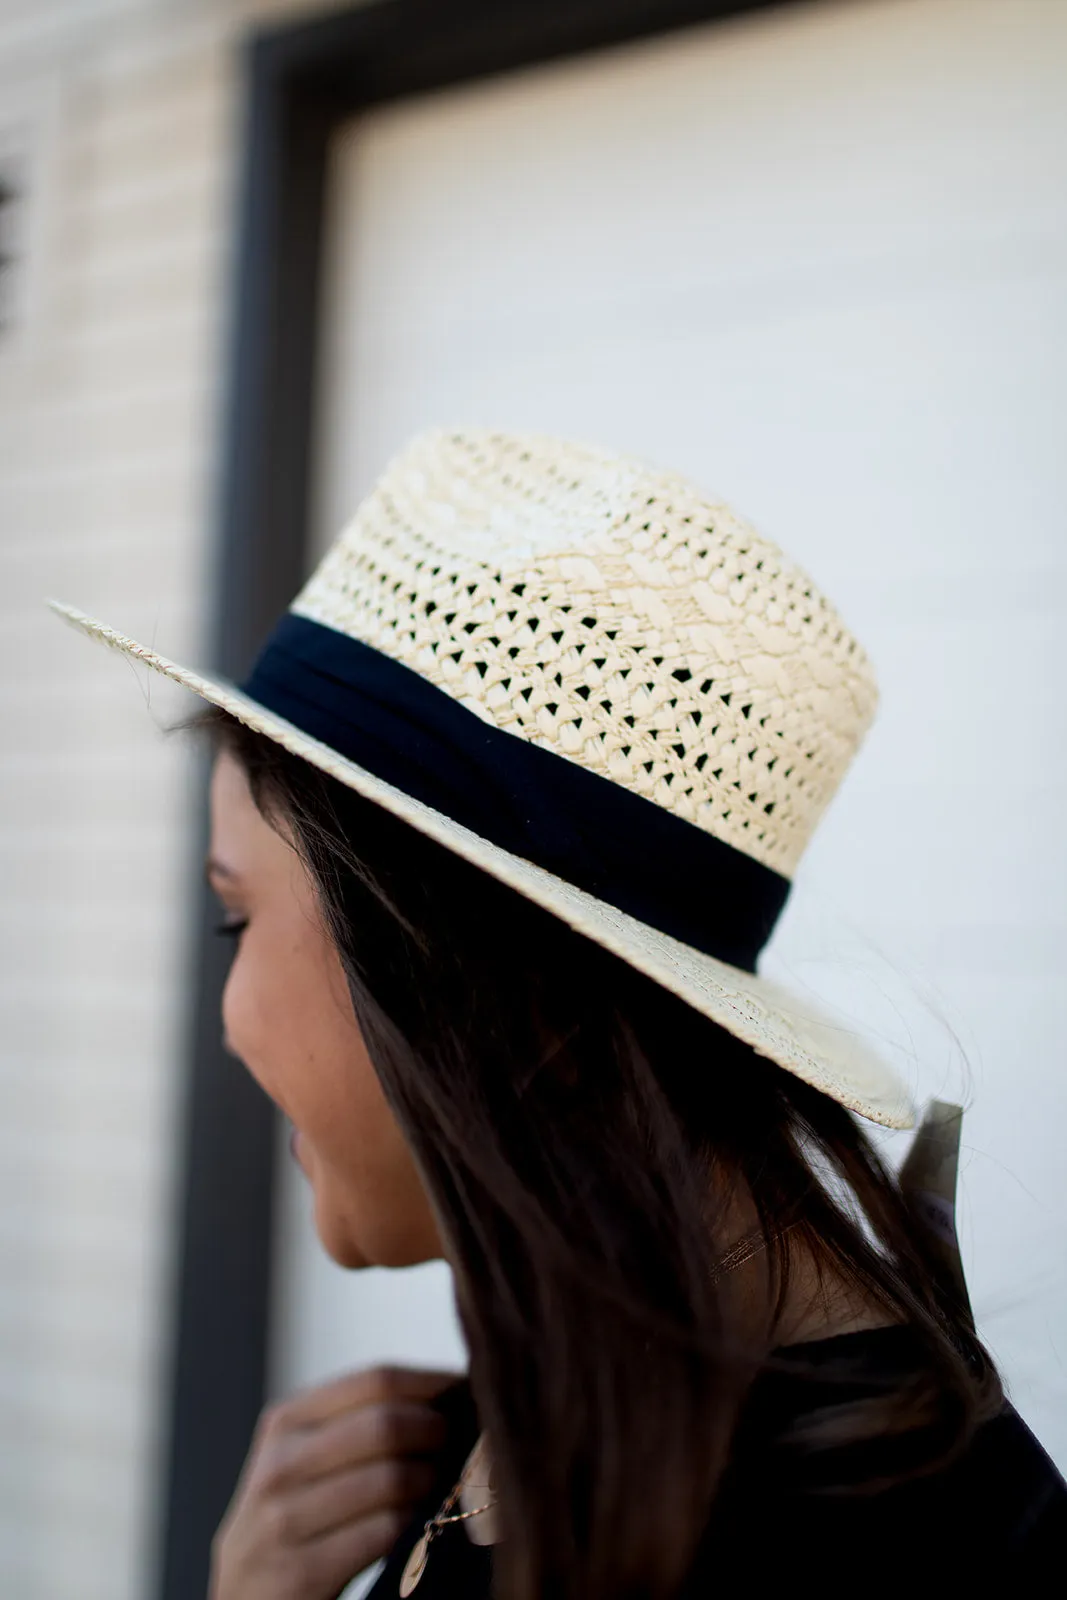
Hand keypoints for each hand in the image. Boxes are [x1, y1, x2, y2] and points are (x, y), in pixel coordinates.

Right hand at [209, 1364, 459, 1599]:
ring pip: (390, 1479)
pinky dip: (413, 1527)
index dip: (431, 1383)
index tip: (466, 1390)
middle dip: (437, 1432)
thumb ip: (355, 1426)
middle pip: (386, 1425)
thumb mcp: (303, 1463)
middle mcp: (279, 1465)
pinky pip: (382, 1534)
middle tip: (461, 1443)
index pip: (375, 1381)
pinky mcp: (298, 1574)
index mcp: (285, 1422)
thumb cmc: (292, 1526)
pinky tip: (420, 1529)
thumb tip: (446, 1391)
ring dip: (431, 1482)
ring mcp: (283, 1521)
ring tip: (443, 1487)